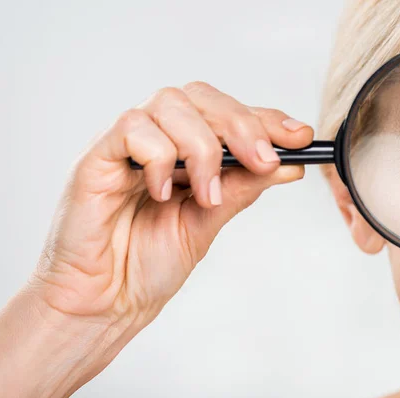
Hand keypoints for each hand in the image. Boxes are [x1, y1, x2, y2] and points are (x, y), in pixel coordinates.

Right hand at [32, 81, 311, 330]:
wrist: (108, 299)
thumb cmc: (151, 261)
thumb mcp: (210, 220)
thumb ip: (243, 187)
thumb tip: (290, 165)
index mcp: (187, 150)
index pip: (229, 114)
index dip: (266, 119)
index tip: (301, 137)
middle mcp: (159, 138)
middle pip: (203, 97)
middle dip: (242, 125)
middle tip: (263, 160)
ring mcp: (128, 144)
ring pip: (172, 104)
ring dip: (202, 147)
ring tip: (207, 195)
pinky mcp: (98, 156)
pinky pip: (132, 128)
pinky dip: (159, 156)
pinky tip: (162, 192)